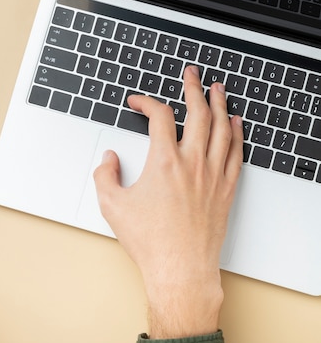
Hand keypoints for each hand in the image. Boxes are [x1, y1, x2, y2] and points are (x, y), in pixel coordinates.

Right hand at [93, 66, 242, 338]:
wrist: (180, 269)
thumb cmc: (150, 241)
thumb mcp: (112, 205)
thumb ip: (104, 175)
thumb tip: (109, 159)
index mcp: (164, 162)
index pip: (159, 117)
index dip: (146, 102)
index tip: (138, 103)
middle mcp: (192, 163)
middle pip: (198, 112)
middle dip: (193, 88)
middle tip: (191, 74)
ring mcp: (212, 175)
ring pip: (221, 128)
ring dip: (219, 104)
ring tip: (217, 88)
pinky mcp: (225, 189)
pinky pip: (236, 152)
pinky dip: (237, 133)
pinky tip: (235, 123)